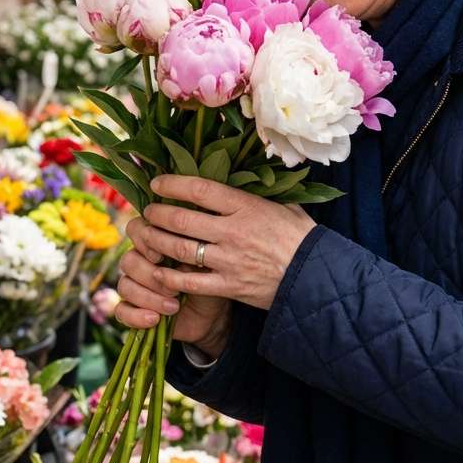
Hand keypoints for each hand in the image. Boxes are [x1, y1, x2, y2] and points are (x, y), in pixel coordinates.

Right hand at [117, 224, 231, 357]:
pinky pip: (121, 311)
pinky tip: (154, 319)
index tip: (160, 256)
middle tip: (175, 290)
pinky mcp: (133, 309)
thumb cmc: (208, 281)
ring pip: (125, 285)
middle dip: (151, 276)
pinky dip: (136, 316)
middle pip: (128, 260)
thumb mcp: (205, 264)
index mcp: (156, 243)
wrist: (211, 314)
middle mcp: (141, 261)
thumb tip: (179, 247)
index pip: (135, 229)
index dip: (143, 240)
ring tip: (173, 307)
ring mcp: (135, 285)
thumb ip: (190, 251)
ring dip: (148, 298)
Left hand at [129, 174, 315, 312]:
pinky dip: (169, 276)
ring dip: (156, 240)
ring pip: (180, 248)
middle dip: (157, 213)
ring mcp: (229, 260)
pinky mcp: (228, 286)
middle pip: (182, 218)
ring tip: (145, 235)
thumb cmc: (302, 238)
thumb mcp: (285, 206)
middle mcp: (233, 231)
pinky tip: (157, 271)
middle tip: (147, 211)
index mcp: (247, 206)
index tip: (157, 182)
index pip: (200, 189)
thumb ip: (260, 194)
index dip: (173, 184)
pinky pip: (190, 281)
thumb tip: (245, 176)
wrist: (316, 278)